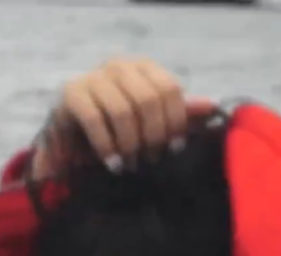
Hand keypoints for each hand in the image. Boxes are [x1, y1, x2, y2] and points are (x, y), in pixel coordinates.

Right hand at [30, 57, 214, 179]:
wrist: (69, 133)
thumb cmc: (115, 126)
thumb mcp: (149, 119)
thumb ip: (177, 112)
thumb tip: (212, 106)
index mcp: (142, 66)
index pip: (170, 88)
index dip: (176, 120)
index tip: (176, 148)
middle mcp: (118, 65)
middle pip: (148, 99)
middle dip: (153, 135)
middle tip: (152, 159)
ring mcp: (93, 77)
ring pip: (122, 110)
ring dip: (130, 143)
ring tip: (131, 165)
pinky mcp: (71, 93)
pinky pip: (94, 120)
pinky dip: (107, 145)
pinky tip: (113, 163)